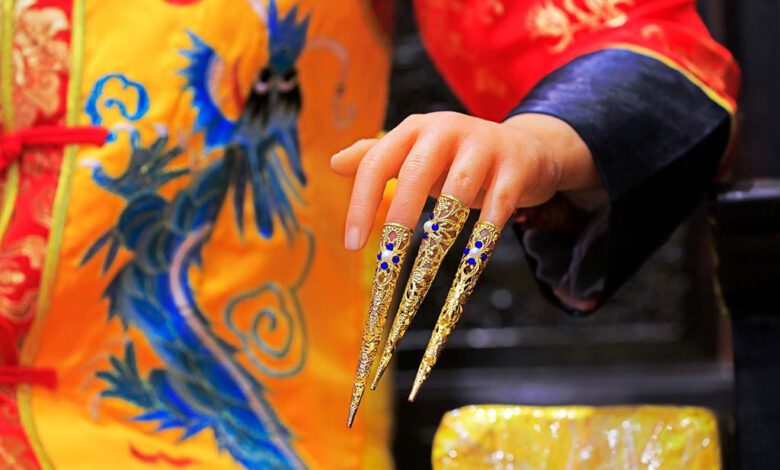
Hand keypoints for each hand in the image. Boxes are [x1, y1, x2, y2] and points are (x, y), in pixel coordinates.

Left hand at [331, 111, 599, 250]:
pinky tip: (469, 267)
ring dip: (438, 239)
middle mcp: (447, 129)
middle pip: (415, 174)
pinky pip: (497, 207)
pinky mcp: (515, 168)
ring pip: (457, 194)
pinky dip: (482, 239)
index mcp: (415, 128)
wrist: (525, 149)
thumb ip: (378, 156)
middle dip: (397, 220)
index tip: (351, 245)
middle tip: (385, 263)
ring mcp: (485, 146)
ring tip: (421, 276)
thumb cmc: (457, 159)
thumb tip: (335, 162)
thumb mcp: (417, 153)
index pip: (378, 162)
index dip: (361, 204)